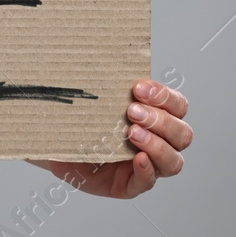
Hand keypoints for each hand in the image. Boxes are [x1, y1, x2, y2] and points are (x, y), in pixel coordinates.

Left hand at [25, 78, 191, 198]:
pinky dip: (147, 171)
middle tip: (132, 111)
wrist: (52, 142)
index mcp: (155, 115)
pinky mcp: (129, 185)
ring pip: (173, 161)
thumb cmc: (77, 116)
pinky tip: (138, 158)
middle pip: (183, 134)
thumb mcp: (93, 96)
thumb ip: (104, 80)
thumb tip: (94, 51)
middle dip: (161, 121)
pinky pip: (148, 183)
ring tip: (132, 132)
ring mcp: (146, 165)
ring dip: (156, 144)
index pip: (178, 106)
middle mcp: (157, 142)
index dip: (164, 97)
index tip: (137, 88)